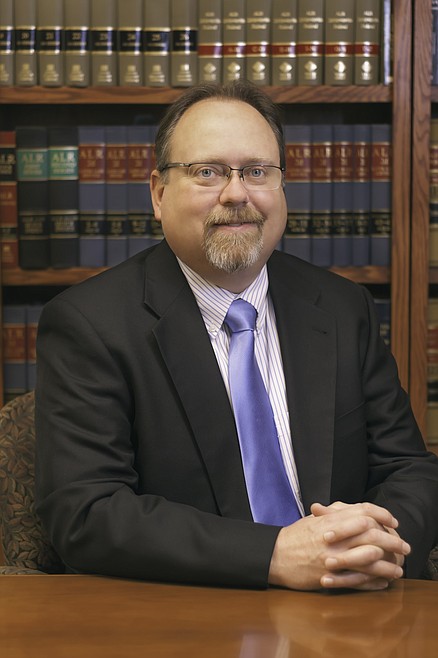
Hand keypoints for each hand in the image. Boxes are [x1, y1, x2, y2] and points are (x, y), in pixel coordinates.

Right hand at [268, 501, 410, 590]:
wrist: (274, 555)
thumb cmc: (293, 537)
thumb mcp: (313, 519)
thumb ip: (333, 514)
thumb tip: (352, 510)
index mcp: (330, 521)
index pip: (363, 512)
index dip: (381, 514)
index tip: (392, 521)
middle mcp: (334, 537)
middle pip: (371, 535)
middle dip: (391, 540)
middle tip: (403, 546)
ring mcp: (332, 558)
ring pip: (368, 560)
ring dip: (387, 565)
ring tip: (397, 569)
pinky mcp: (329, 577)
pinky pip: (357, 580)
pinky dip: (372, 582)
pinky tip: (381, 582)